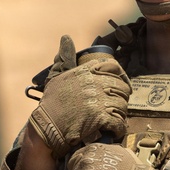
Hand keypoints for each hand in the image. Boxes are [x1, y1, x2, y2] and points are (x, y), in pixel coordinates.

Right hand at [29, 36, 130, 158]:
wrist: (46, 127)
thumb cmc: (52, 103)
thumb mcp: (56, 76)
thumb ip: (64, 58)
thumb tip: (66, 39)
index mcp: (86, 72)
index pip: (114, 67)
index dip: (120, 76)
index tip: (119, 84)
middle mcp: (94, 84)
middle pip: (121, 87)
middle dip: (120, 96)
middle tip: (114, 104)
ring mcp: (99, 101)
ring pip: (122, 105)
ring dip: (119, 113)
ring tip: (112, 117)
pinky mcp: (101, 119)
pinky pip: (119, 122)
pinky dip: (118, 128)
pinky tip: (113, 129)